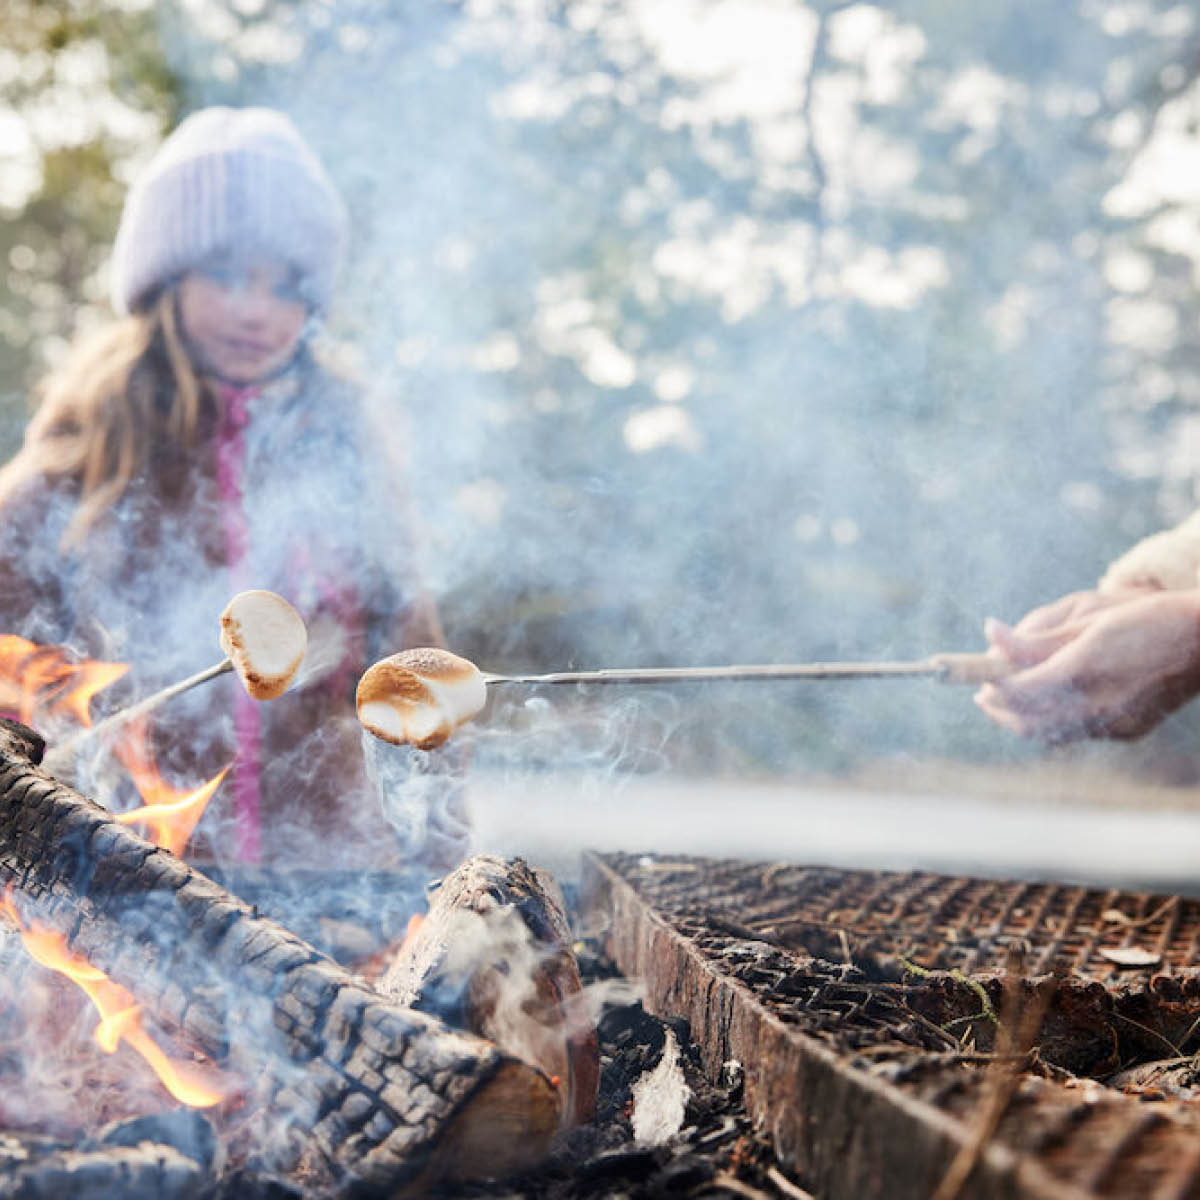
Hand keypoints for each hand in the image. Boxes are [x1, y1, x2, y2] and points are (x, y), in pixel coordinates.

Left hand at [974, 589, 1199, 741]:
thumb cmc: (1147, 619)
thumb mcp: (1090, 619)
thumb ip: (1038, 636)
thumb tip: (991, 633)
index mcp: (1085, 670)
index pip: (1019, 689)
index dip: (993, 684)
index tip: (978, 675)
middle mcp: (1098, 705)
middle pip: (1029, 721)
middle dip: (1000, 711)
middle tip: (981, 697)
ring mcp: (1115, 724)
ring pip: (1051, 733)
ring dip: (1021, 722)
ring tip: (1003, 705)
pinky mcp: (1127, 732)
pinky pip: (1077, 733)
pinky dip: (1053, 724)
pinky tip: (1045, 708)